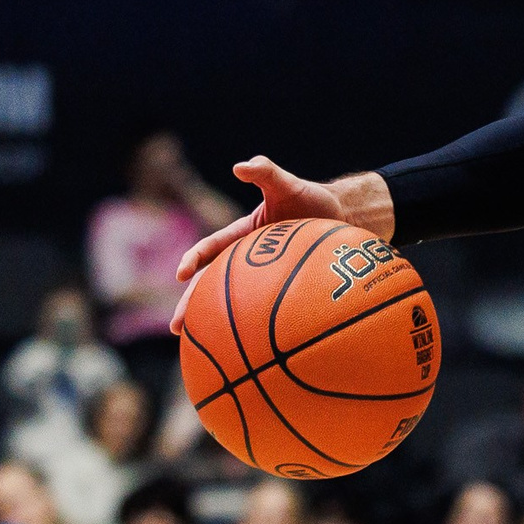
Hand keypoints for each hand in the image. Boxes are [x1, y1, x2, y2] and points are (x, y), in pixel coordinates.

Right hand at [169, 157, 378, 331]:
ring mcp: (266, 279)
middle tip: (177, 329)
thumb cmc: (314, 200)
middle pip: (215, 286)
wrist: (346, 219)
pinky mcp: (285, 293)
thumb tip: (241, 166)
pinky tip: (258, 357)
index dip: (196, 260)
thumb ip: (266, 173)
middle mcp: (249, 261)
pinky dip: (260, 332)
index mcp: (244, 237)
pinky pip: (269, 314)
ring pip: (236, 304)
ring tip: (204, 350)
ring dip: (219, 325)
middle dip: (194, 306)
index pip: (213, 248)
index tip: (180, 275)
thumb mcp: (289, 185)